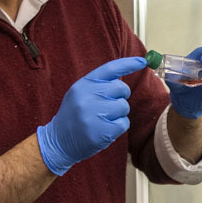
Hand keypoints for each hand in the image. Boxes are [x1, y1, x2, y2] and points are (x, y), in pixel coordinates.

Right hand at [36, 56, 148, 174]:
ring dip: (119, 113)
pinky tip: (105, 129)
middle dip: (121, 96)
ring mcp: (94, 114)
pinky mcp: (102, 132)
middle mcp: (88, 97)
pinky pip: (124, 123)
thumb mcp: (80, 93)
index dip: (128, 64)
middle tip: (109, 105)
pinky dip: (119, 127)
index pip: (110, 69)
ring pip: (124, 106)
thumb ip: (98, 84)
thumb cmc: (74, 115)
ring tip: (104, 119)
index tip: (142, 61)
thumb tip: (123, 79)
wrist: (59, 141)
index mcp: (83, 84)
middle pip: (121, 88)